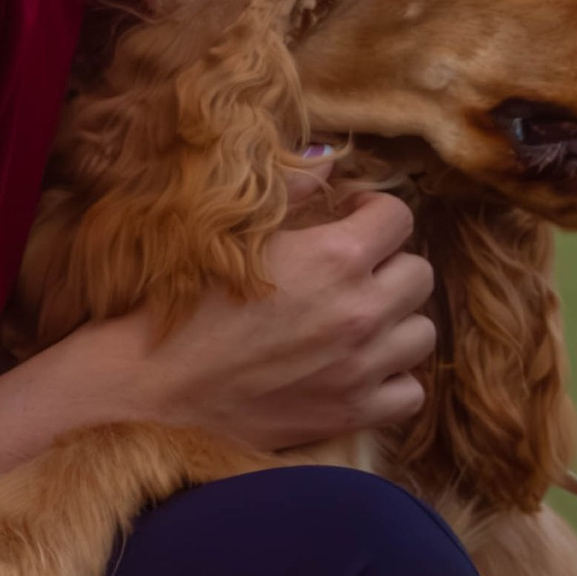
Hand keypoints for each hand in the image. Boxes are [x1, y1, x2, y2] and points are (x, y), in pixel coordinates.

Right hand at [114, 191, 436, 449]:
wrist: (154, 388)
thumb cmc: (183, 305)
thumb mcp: (232, 233)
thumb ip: (291, 194)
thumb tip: (326, 162)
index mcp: (334, 257)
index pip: (398, 218)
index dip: (374, 213)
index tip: (351, 219)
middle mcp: (360, 311)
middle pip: (418, 274)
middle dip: (390, 265)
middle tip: (354, 272)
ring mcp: (362, 368)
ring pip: (422, 332)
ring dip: (396, 322)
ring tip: (360, 321)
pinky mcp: (352, 413)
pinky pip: (410, 393)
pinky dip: (393, 379)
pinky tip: (361, 368)